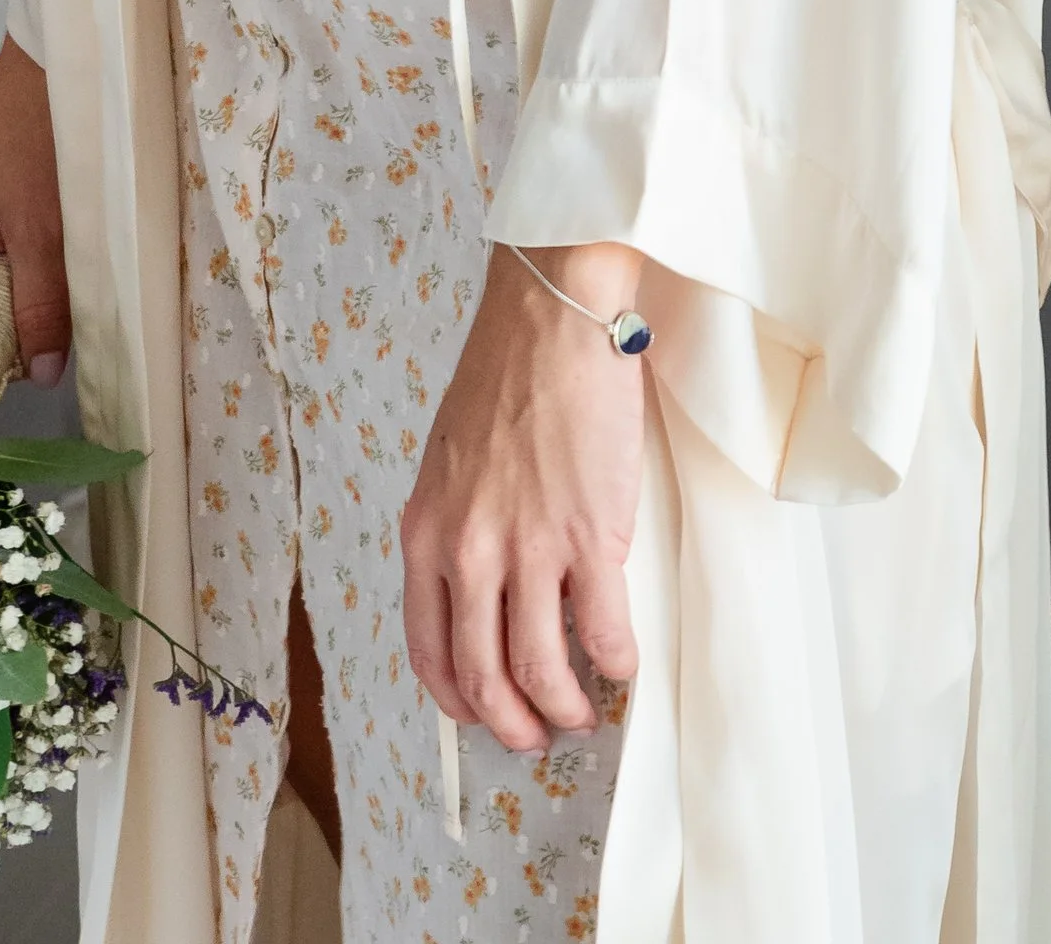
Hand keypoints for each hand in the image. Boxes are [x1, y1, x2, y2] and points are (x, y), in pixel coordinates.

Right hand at [0, 33, 71, 386]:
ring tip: (55, 308)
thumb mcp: (44, 233)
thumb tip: (39, 377)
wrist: (58, 60)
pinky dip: (18, 262)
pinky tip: (53, 266)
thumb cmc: (41, 142)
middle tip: (45, 348)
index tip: (8, 382)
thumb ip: (40, 306)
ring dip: (14, 293)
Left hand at [401, 243, 645, 753]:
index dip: (459, 700)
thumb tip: (483, 588)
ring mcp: (528, 548)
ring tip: (582, 714)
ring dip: (565, 707)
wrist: (553, 315)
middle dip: (512, 721)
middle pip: (483, 676)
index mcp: (426, 534)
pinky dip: (616, 664)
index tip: (482, 712)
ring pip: (541, 670)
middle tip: (536, 734)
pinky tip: (624, 666)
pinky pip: (603, 632)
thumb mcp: (449, 460)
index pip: (429, 651)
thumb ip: (457, 528)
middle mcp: (467, 553)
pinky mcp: (589, 536)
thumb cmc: (505, 373)